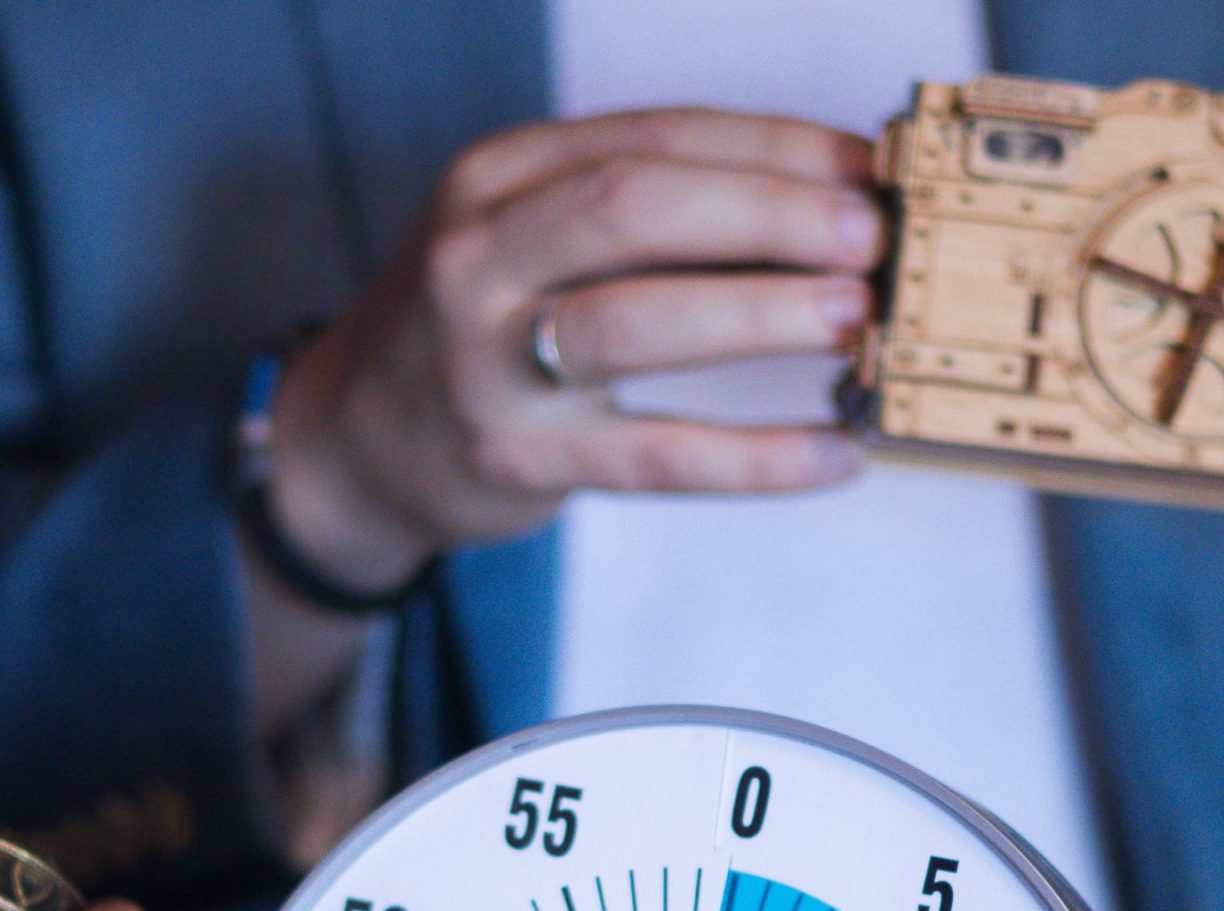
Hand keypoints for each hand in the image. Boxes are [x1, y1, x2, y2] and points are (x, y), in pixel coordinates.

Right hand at [268, 108, 884, 590]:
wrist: (354, 442)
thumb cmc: (478, 327)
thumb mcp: (527, 234)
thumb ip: (642, 209)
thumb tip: (823, 204)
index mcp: (498, 176)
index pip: (656, 138)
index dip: (775, 148)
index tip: (866, 170)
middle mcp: (480, 255)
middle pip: (638, 206)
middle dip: (772, 215)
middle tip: (869, 240)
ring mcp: (489, 361)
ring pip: (636, 321)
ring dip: (762, 314)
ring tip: (854, 318)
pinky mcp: (517, 458)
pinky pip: (654, 457)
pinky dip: (756, 459)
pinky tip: (834, 453)